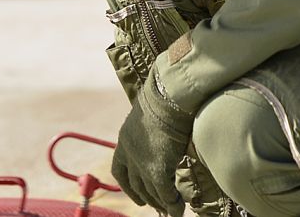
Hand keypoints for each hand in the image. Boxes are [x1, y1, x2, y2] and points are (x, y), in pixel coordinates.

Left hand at [111, 69, 192, 216]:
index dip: (127, 185)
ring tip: (172, 210)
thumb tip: (167, 136)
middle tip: (158, 207)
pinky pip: (165, 193)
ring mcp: (142, 162)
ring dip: (162, 203)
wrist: (170, 94)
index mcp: (125, 138)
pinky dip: (173, 202)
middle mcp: (129, 152)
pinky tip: (180, 207)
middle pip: (135, 183)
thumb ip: (154, 131)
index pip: (119, 168)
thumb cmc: (166, 97)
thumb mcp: (153, 115)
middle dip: (146, 197)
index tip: (138, 195)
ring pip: (150, 191)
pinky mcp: (156, 168)